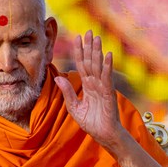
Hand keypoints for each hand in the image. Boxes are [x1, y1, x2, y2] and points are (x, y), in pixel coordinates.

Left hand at [55, 31, 122, 149]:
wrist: (104, 135)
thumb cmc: (92, 123)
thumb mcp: (74, 107)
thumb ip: (68, 92)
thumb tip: (58, 77)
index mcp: (88, 86)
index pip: (82, 65)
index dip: (79, 52)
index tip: (77, 38)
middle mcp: (96, 83)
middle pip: (91, 61)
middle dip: (89, 46)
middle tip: (88, 31)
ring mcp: (103, 87)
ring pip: (99, 66)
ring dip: (97, 51)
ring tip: (96, 37)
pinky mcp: (109, 93)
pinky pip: (107, 77)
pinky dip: (108, 66)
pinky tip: (108, 55)